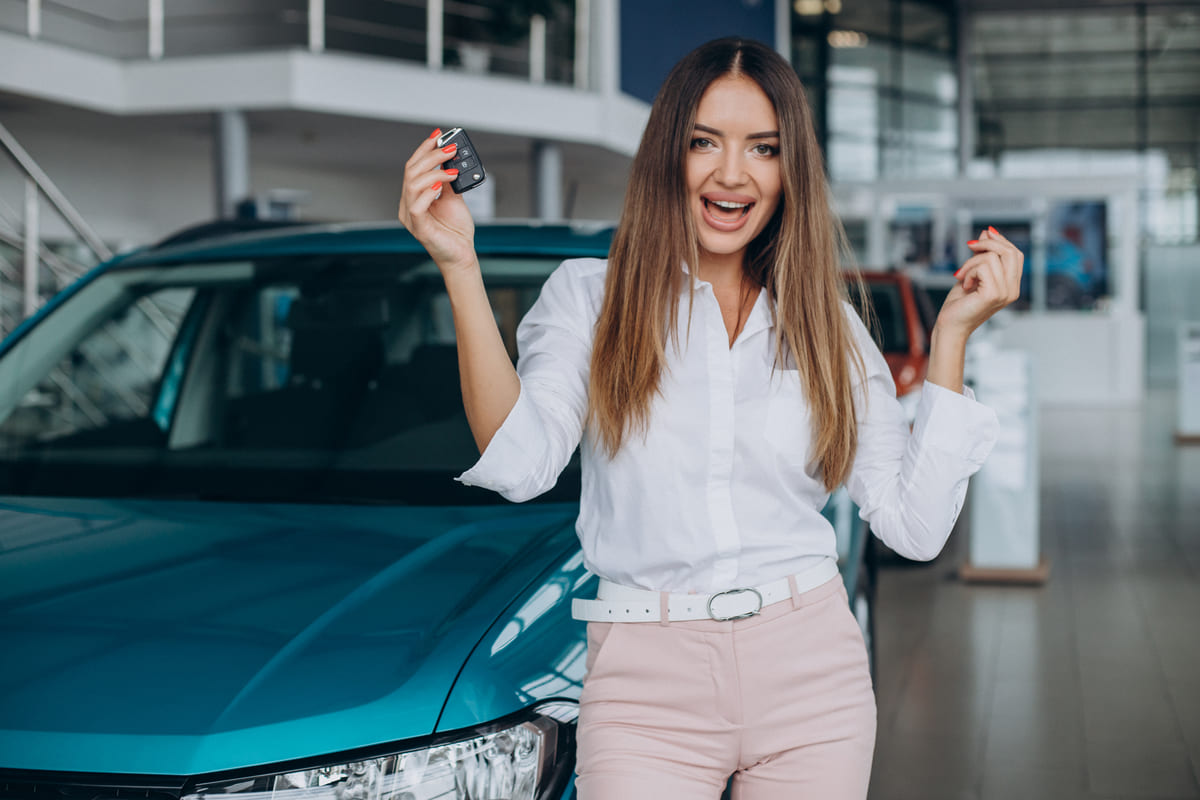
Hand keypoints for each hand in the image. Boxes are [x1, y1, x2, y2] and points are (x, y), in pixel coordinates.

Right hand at [397, 128, 476, 275]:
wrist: (462, 255)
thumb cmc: (456, 231)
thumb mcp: (453, 198)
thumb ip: (448, 180)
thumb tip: (450, 159)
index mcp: (414, 196)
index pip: (413, 167)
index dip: (424, 149)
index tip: (438, 135)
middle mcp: (408, 205)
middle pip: (411, 172)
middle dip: (431, 156)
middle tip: (450, 148)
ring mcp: (411, 217)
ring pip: (412, 184)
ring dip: (434, 171)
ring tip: (452, 169)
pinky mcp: (419, 229)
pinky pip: (417, 206)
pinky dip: (428, 192)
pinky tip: (441, 186)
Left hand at [937, 225, 1023, 338]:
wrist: (950, 325)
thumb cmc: (960, 303)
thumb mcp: (973, 272)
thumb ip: (982, 254)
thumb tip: (988, 231)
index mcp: (1012, 285)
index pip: (1016, 254)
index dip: (1000, 241)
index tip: (982, 236)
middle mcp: (1013, 290)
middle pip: (1010, 252)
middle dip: (987, 244)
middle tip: (970, 246)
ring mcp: (1005, 293)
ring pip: (992, 257)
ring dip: (971, 262)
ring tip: (962, 275)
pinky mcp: (993, 294)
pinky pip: (983, 267)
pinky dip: (968, 271)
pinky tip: (964, 284)